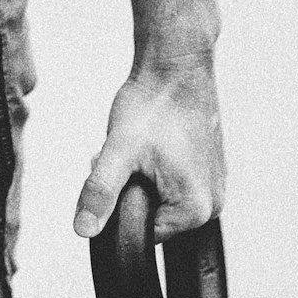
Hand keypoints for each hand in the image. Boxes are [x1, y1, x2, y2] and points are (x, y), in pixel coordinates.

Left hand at [74, 58, 225, 238]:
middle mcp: (212, 204)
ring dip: (143, 175)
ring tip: (141, 145)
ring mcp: (213, 185)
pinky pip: (174, 181)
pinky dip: (158, 165)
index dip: (121, 201)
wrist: (175, 66)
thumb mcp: (118, 151)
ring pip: (161, 196)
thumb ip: (99, 193)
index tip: (123, 169)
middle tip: (129, 154)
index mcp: (195, 210)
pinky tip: (155, 141)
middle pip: (153, 215)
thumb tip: (84, 229)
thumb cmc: (155, 104)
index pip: (143, 232)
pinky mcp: (209, 169)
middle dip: (132, 188)